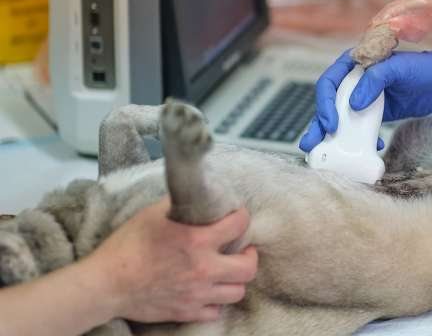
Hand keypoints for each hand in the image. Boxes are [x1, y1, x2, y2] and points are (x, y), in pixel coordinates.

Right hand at [88, 198, 257, 322]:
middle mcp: (204, 269)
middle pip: (249, 266)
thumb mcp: (154, 213)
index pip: (240, 225)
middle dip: (249, 254)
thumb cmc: (127, 244)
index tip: (238, 216)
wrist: (106, 283)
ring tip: (228, 269)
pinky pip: (217, 311)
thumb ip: (180, 204)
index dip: (242, 217)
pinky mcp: (187, 312)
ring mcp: (197, 294)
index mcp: (198, 240)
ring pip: (238, 291)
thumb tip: (195, 194)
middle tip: (242, 248)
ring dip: (236, 279)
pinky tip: (210, 290)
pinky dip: (217, 301)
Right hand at [299, 48, 431, 151]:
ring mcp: (362, 99)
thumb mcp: (400, 69)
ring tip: (322, 154)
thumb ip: (375, 80)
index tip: (332, 124)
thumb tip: (353, 104)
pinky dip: (359, 141)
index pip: (329, 82)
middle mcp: (354, 81)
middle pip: (328, 103)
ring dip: (331, 137)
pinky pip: (358, 129)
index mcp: (356, 63)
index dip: (325, 103)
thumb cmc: (425, 70)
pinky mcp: (373, 114)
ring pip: (340, 118)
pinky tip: (369, 148)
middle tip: (311, 144)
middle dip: (318, 125)